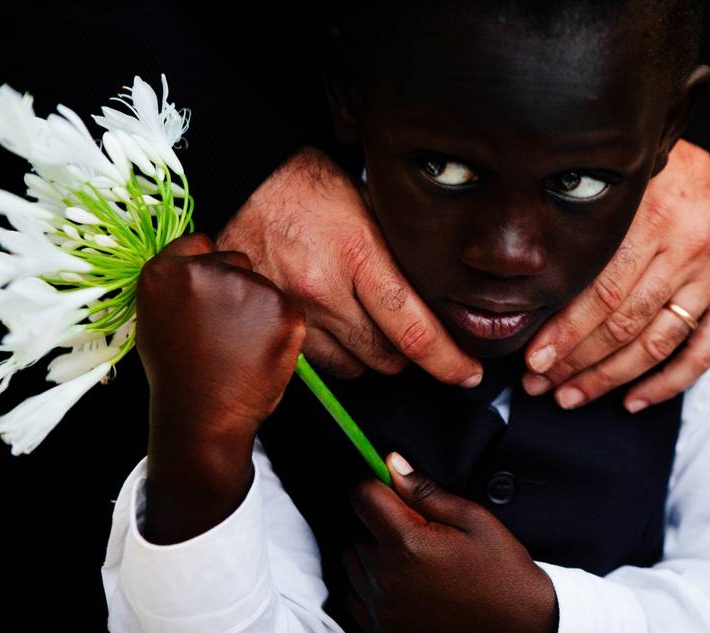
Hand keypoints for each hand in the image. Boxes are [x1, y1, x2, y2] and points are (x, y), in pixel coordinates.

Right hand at [136, 232, 305, 435]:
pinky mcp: (282, 307)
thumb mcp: (157, 319)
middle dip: (235, 287)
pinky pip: (286, 308)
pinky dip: (280, 327)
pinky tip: (259, 351)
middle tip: (225, 329)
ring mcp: (245, 286)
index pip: (198, 244)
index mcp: (165, 272)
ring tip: (239, 346)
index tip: (209, 293)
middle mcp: (204, 271)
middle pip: (235, 259)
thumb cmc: (180, 374)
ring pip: (262, 284)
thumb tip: (198, 266)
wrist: (203, 416)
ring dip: (258, 308)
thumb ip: (177, 285)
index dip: (207, 268)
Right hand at [215, 146, 482, 386]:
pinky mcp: (272, 324)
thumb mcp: (368, 207)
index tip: (468, 374)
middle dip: (405, 353)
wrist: (242, 181)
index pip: (412, 329)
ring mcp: (293, 312)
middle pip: (385, 357)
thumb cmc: (309, 187)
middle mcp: (322, 290)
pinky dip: (335, 353)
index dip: (448, 361)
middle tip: (408, 330)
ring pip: (352, 367)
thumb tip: (437, 298)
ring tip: (365, 321)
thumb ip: (399, 255)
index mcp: (357, 254)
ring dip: (367, 354)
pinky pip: (317, 364)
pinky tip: (335, 323)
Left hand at [344, 453, 557, 632]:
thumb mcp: (473, 520)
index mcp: (407, 545)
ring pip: (354, 566)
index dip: (377, 487)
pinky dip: (373, 591)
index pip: (362, 497)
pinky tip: (406, 590)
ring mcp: (382, 613)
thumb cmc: (504, 576)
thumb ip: (425, 492)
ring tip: (414, 564)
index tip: (393, 493)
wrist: (522, 631)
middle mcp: (387, 580)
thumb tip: (392, 465)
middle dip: (380, 525)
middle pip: (357, 532)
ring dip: (374, 558)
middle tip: (418, 535)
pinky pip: (356, 601)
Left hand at [521, 139, 709, 411]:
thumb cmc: (663, 176)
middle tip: (540, 384)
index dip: (565, 332)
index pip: (602, 292)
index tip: (534, 360)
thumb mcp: (625, 186)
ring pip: (657, 343)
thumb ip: (590, 227)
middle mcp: (689, 249)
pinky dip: (668, 383)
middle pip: (624, 323)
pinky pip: (704, 352)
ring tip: (571, 396)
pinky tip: (633, 401)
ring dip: (611, 378)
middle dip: (577, 361)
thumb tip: (531, 280)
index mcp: (653, 218)